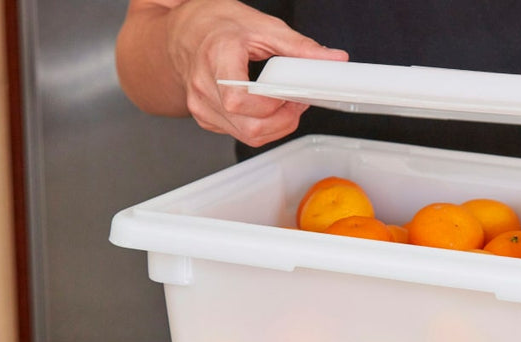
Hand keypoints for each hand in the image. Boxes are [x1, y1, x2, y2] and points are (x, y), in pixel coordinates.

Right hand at [164, 0, 347, 146]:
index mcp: (217, 58)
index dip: (273, 104)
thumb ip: (300, 47)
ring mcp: (201, 105)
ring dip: (275, 126)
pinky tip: (266, 108)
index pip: (240, 100)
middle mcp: (204, 86)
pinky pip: (240, 134)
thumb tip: (333, 59)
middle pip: (249, 127)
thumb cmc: (219, 26)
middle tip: (296, 101)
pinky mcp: (205, 118)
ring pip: (247, 136)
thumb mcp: (263, 26)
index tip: (291, 93)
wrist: (188, 32)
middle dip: (283, 120)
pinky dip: (260, 127)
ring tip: (284, 103)